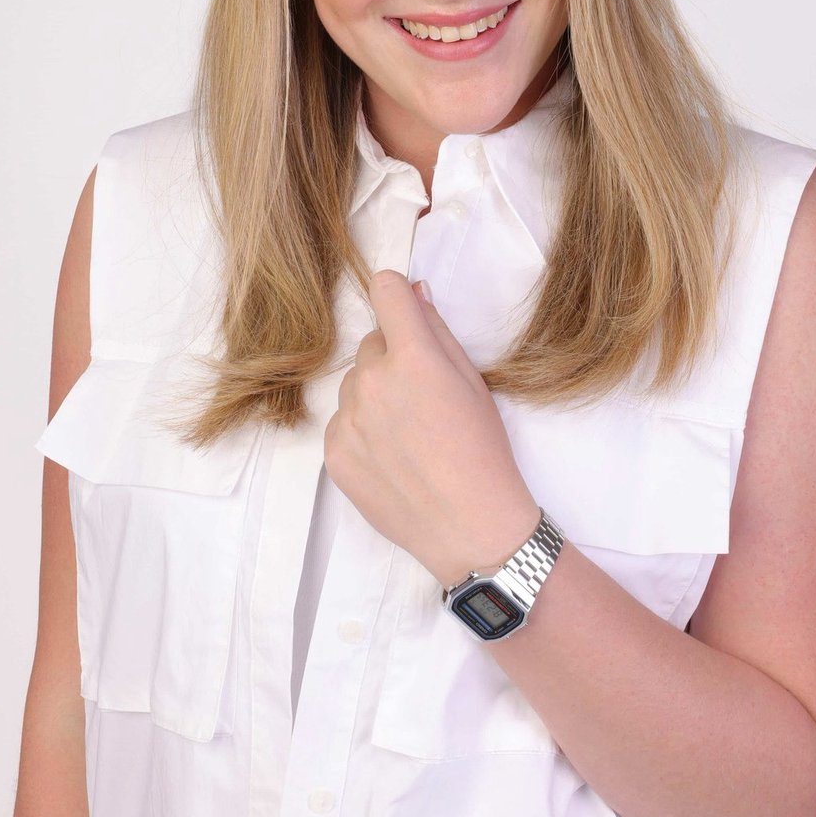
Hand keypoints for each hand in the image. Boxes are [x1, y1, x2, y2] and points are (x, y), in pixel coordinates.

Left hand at [324, 269, 541, 586]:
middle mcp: (373, 381)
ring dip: (375, 395)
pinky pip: (342, 421)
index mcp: (414, 357)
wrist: (469, 526)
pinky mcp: (333, 451)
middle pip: (372, 344)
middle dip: (393, 358)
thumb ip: (438, 331)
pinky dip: (361, 431)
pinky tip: (391, 458)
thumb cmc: (482, 452)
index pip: (385, 290)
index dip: (397, 295)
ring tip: (408, 434)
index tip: (404, 310)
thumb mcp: (473, 383)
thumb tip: (414, 291)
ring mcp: (347, 418)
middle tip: (423, 398)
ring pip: (355, 384)